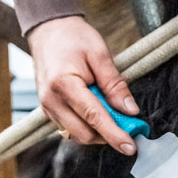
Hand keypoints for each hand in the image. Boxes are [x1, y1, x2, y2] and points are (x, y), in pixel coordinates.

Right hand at [29, 15, 139, 155]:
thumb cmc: (73, 38)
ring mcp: (47, 107)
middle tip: (128, 127)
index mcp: (64, 84)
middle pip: (84, 134)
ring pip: (77, 135)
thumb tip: (130, 110)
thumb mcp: (100, 54)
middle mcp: (51, 100)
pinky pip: (70, 129)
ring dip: (98, 132)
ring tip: (112, 114)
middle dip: (108, 136)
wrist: (48, 31)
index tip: (130, 146)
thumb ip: (115, 84)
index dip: (114, 135)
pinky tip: (98, 113)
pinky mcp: (48, 110)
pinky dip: (87, 127)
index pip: (93, 117)